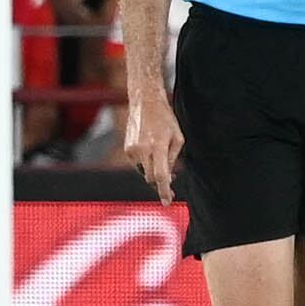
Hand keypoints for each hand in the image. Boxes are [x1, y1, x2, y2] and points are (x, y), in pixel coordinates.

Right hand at [123, 77, 181, 198]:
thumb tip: (168, 177)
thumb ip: (173, 160)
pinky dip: (146, 163)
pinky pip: (138, 164)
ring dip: (153, 170)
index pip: (160, 176)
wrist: (145, 103)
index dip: (164, 191)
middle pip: (150, 178)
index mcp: (157, 147)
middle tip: (172, 184)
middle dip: (160, 183)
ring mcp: (132, 150)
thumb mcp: (178, 138)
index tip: (167, 202)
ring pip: (143, 171)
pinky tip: (151, 149)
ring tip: (160, 156)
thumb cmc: (165, 119)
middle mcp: (142, 150)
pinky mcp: (127, 149)